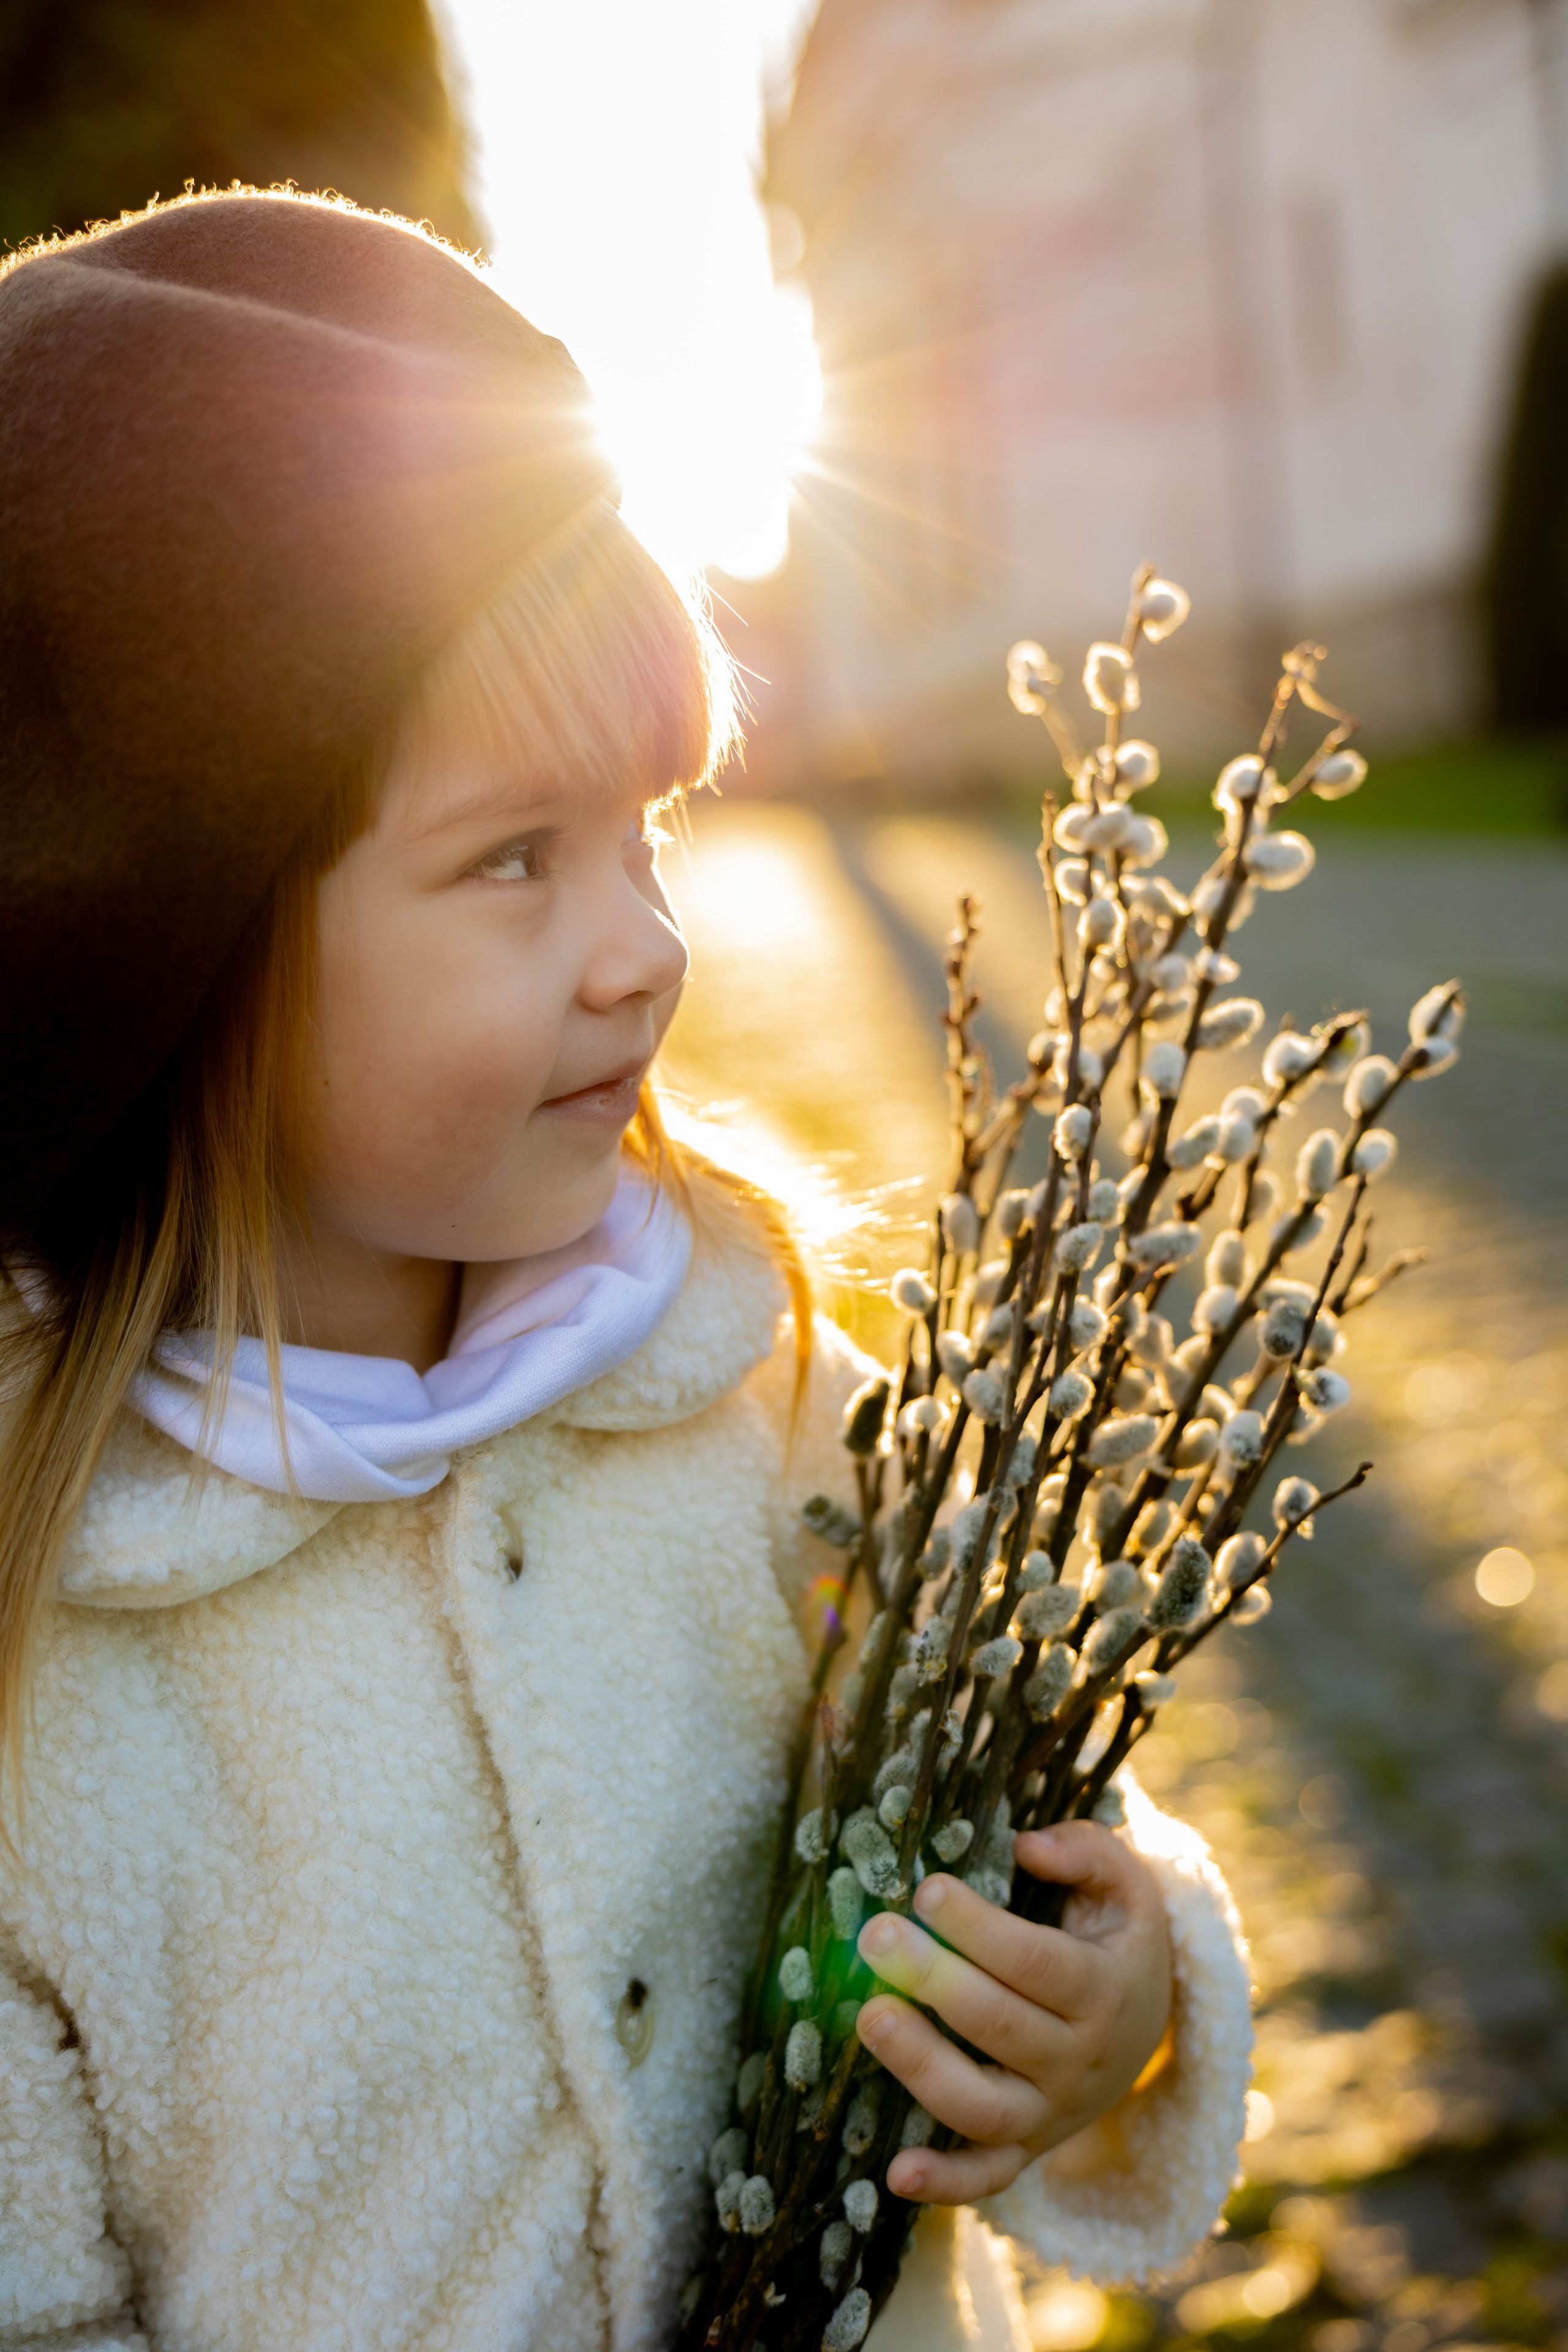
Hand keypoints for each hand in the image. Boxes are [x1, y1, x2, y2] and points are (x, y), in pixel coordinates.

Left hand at [853, 1820, 1171, 2203]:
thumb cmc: (1114, 1941)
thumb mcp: (1125, 1886)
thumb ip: (1086, 1852)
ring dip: (922, 2065)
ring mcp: (1051, 2114)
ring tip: (870, 2015)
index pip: (1037, 1962)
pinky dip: (945, 2185)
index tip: (927, 1890)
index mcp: (1104, 1990)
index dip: (979, 1928)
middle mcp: (1080, 2061)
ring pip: (984, 2108)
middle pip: (1001, 2026)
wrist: (1147, 2027)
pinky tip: (895, 2174)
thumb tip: (1028, 1845)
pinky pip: (987, 2178)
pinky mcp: (1026, 2151)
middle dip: (933, 1978)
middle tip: (875, 1936)